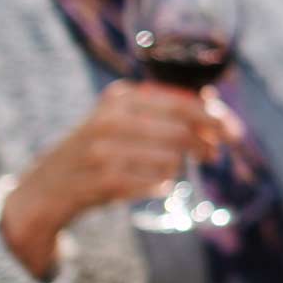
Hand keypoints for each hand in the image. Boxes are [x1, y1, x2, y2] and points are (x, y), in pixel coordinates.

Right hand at [1, 81, 230, 277]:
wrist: (47, 185)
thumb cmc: (97, 148)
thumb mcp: (122, 117)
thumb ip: (163, 109)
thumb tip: (214, 105)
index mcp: (120, 97)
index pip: (181, 103)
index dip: (214, 118)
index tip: (234, 132)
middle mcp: (110, 120)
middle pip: (180, 132)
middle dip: (206, 144)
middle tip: (213, 154)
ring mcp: (103, 152)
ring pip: (169, 160)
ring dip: (181, 166)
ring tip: (178, 168)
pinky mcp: (102, 182)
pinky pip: (152, 184)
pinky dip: (161, 185)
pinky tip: (159, 184)